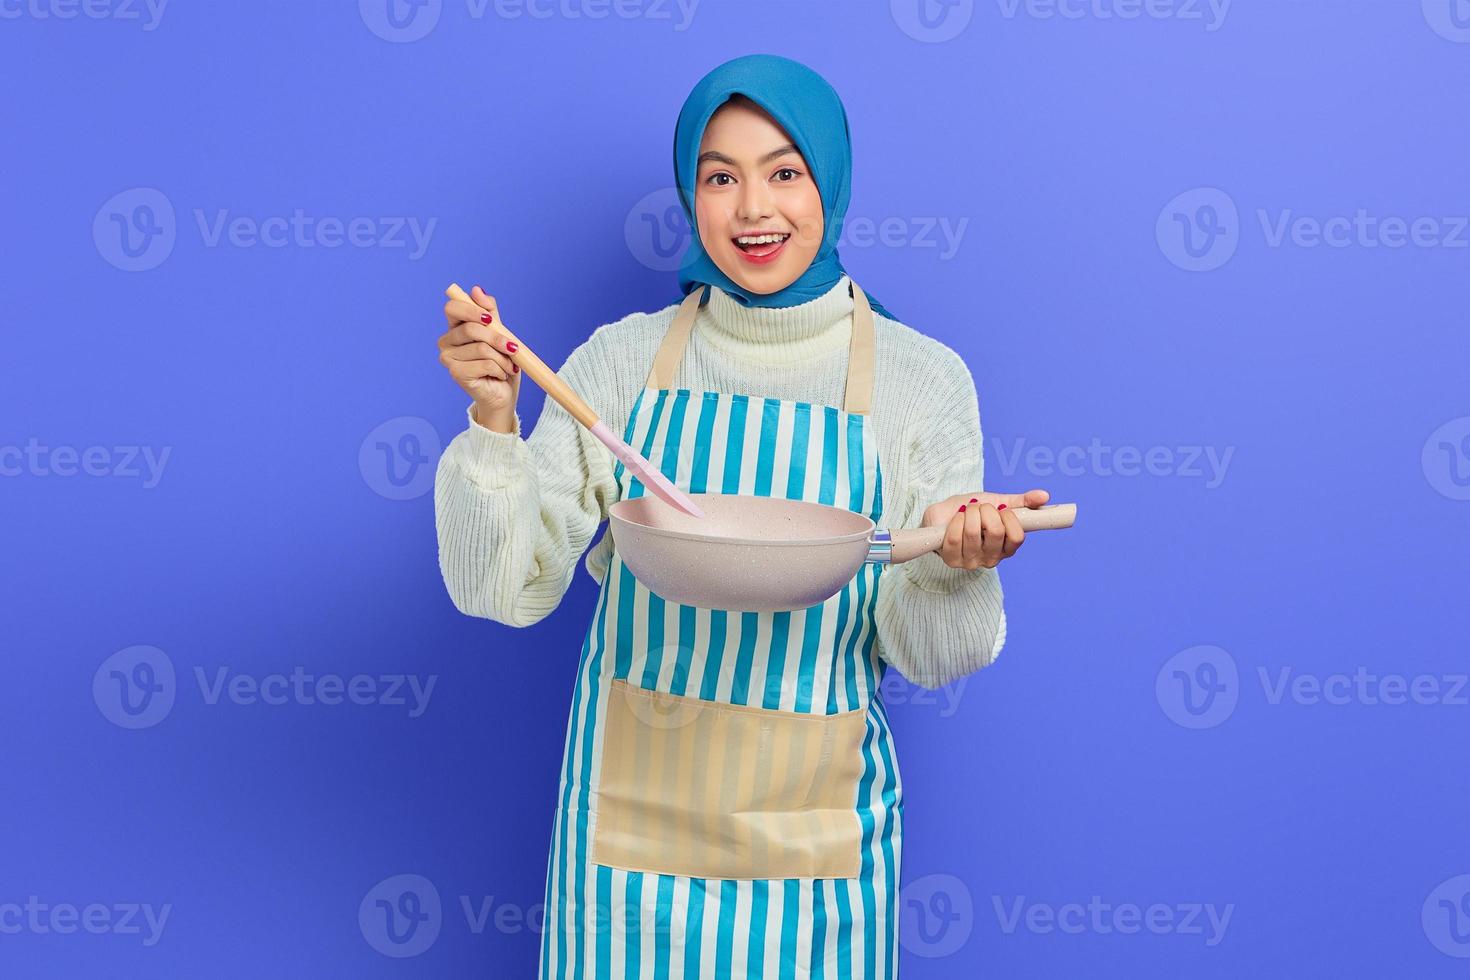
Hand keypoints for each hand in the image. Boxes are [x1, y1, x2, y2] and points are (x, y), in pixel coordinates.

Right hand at [437, 285, 519, 430]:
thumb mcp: (499, 332)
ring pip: (482, 348)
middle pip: (471, 328)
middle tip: (513, 348)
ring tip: (508, 366)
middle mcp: (446, 342)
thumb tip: (476, 289)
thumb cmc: (500, 363)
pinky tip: (500, 375)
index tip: (491, 320)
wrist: (503, 394)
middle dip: (498, 338)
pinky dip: (500, 369)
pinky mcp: (456, 374)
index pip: (453, 308)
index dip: (472, 309)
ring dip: (503, 358)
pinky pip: (485, 364)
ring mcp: (448, 359)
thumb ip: (489, 311)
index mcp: (454, 328)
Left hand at [921, 489, 1050, 569]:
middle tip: (979, 508)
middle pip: (995, 532)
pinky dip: (955, 522)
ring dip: (968, 514)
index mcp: (1006, 547)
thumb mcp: (997, 502)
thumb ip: (1021, 502)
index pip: (1017, 537)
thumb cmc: (971, 511)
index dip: (1009, 518)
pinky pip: (954, 538)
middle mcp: (991, 558)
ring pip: (973, 533)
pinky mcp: (952, 560)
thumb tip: (1044, 496)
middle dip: (985, 511)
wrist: (944, 514)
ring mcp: (971, 561)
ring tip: (966, 512)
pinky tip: (955, 519)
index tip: (1001, 508)